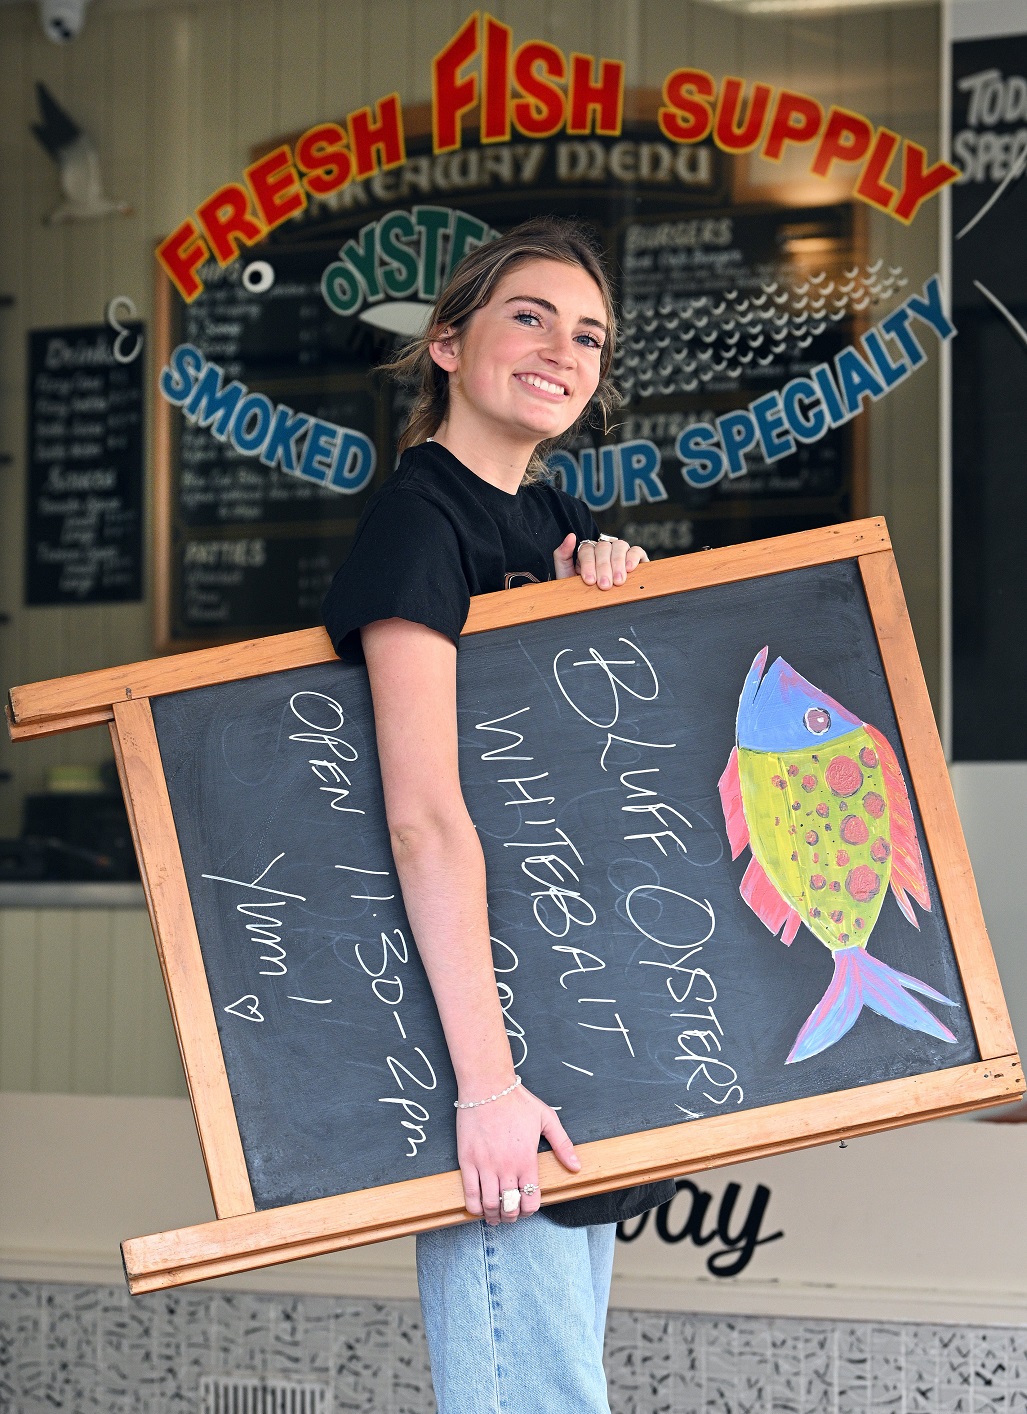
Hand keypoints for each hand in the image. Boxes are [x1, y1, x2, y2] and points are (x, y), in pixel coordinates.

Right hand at [457, 1082, 579, 1224]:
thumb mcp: (547, 1118)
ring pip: (489, 1205)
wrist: (487, 1086)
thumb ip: (562, 1144)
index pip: (530, 1201)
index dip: (530, 1211)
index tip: (527, 1209)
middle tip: (511, 1215)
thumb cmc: (517, 1101)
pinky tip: (478, 1208)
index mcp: (526, 1160)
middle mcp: (506, 1167)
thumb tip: (576, 1166)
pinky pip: (469, 1193)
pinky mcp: (467, 1161)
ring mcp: (485, 1165)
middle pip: (510, 1207)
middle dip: (512, 1217)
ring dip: (494, 1216)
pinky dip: (474, 1207)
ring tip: (495, 1216)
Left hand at [553, 532, 648, 588]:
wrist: (596, 604)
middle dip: (603, 568)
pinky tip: (630, 569)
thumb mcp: (566, 575)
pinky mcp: (635, 556)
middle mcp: (604, 549)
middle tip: (604, 586)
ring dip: (618, 563)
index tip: (589, 580)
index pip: (587, 550)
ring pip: (620, 546)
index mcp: (587, 552)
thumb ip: (562, 556)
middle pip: (604, 548)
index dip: (588, 564)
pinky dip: (633, 557)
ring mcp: (619, 551)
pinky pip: (636, 550)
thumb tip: (571, 536)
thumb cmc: (581, 589)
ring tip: (618, 581)